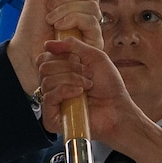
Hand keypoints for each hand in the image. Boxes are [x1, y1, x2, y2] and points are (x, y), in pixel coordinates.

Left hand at [6, 0, 101, 93]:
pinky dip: (72, 19)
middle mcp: (88, 12)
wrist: (26, 51)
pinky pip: (91, 21)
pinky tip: (59, 28)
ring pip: (92, 5)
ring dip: (66, 10)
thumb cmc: (32, 25)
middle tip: (49, 9)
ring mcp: (92, 27)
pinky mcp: (94, 42)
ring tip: (51, 21)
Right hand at [36, 40, 161, 162]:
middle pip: (44, 68)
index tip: (79, 60)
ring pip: (47, 81)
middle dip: (70, 67)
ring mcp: (51, 103)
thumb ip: (72, 45)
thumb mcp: (94, 56)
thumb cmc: (108, 85)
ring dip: (72, 79)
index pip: (44, 58)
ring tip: (88, 86)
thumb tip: (48, 44)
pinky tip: (80, 93)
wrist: (117, 108)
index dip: (61, 55)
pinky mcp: (51, 118)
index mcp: (58, 73)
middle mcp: (52, 87)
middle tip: (88, 75)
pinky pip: (48, 97)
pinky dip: (65, 91)